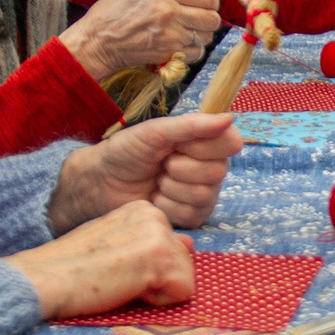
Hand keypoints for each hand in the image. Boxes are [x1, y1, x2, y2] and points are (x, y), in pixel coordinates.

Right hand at [6, 201, 197, 320]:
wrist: (44, 280)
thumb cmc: (72, 269)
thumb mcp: (115, 245)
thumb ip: (150, 242)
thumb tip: (189, 244)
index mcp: (142, 210)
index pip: (174, 248)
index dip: (149, 269)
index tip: (117, 268)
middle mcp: (154, 214)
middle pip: (185, 263)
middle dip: (158, 279)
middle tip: (119, 278)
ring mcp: (158, 233)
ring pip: (187, 278)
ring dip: (157, 290)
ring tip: (122, 282)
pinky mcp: (160, 256)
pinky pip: (183, 292)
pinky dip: (158, 302)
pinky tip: (128, 290)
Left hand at [48, 110, 244, 232]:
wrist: (102, 182)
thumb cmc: (127, 151)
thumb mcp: (155, 132)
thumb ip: (191, 125)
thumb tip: (229, 118)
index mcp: (206, 141)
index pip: (231, 142)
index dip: (203, 146)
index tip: (178, 145)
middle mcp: (211, 167)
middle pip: (217, 172)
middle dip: (180, 169)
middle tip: (161, 165)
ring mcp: (204, 194)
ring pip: (203, 195)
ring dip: (171, 188)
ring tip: (155, 181)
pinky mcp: (193, 216)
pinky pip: (191, 214)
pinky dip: (167, 206)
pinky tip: (155, 198)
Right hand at [57, 0, 220, 82]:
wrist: (96, 41)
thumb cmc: (113, 13)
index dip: (208, 3)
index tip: (202, 7)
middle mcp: (170, 9)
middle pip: (212, 19)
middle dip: (207, 21)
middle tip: (196, 23)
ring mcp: (170, 33)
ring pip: (206, 37)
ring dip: (199, 37)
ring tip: (184, 35)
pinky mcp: (168, 53)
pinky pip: (196, 54)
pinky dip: (191, 53)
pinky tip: (178, 47)